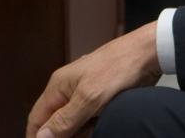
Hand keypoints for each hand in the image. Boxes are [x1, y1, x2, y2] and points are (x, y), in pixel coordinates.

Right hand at [26, 21, 161, 137]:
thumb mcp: (90, 98)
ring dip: (77, 134)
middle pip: (53, 122)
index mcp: (58, 86)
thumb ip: (64, 120)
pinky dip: (91, 128)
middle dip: (60, 137)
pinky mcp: (100, 98)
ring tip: (92, 132)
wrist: (148, 54)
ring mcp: (84, 93)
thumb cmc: (118, 67)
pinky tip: (100, 130)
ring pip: (72, 123)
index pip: (37, 118)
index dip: (37, 137)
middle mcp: (68, 89)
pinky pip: (88, 119)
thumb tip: (40, 137)